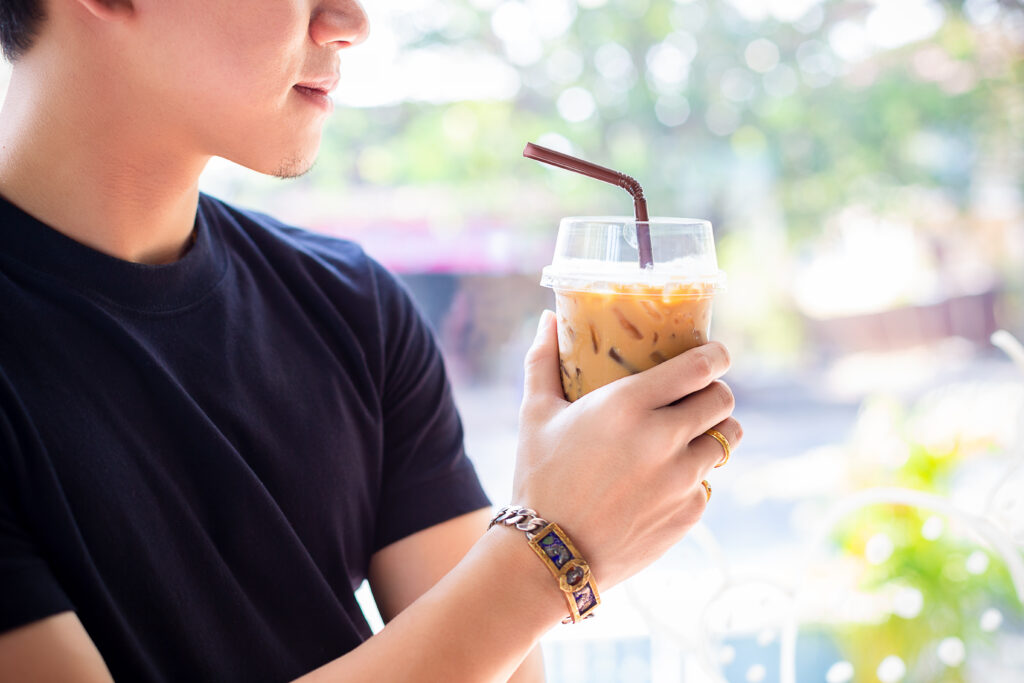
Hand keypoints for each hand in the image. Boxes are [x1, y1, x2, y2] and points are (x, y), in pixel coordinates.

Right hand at [512, 310, 741, 588]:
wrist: (549, 555)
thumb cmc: (539, 478)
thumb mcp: (535, 414)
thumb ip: (542, 360)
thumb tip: (548, 318)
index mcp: (629, 405)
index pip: (702, 366)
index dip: (717, 355)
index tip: (715, 355)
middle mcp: (664, 438)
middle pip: (722, 399)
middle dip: (713, 392)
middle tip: (695, 397)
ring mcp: (682, 479)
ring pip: (727, 440)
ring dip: (714, 432)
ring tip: (690, 437)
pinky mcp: (690, 513)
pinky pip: (709, 482)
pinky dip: (695, 475)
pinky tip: (666, 480)